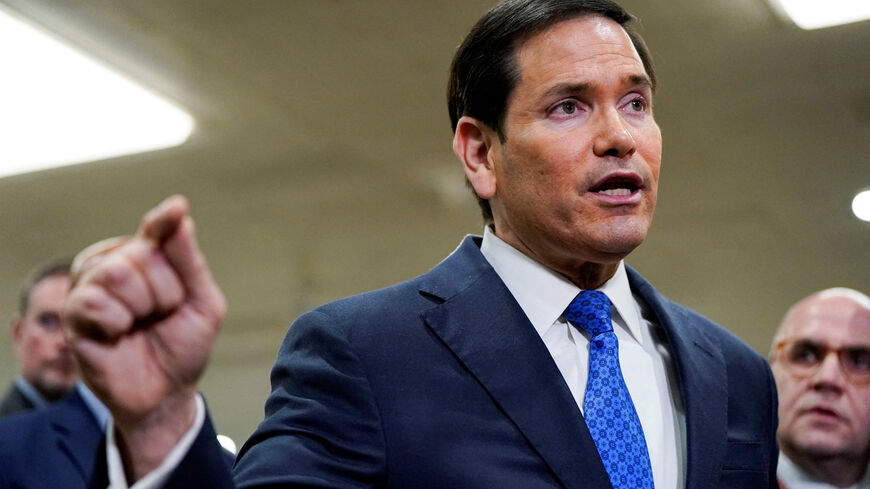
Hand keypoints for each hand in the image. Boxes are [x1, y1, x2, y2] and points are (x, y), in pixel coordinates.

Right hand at [64, 195, 225, 478]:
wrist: (166, 393)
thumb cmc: (184, 345)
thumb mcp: (203, 302)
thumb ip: (189, 260)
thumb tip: (179, 213)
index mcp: (149, 257)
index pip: (157, 229)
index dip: (165, 221)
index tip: (177, 209)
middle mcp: (116, 264)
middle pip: (141, 254)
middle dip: (165, 292)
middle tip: (162, 316)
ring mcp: (91, 287)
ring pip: (116, 273)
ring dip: (142, 307)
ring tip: (140, 325)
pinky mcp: (73, 315)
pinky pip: (94, 301)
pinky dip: (116, 322)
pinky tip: (118, 335)